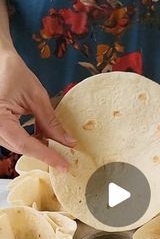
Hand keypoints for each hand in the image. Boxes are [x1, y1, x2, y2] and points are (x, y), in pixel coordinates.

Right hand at [0, 49, 75, 169]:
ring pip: (17, 146)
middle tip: (65, 159)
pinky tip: (43, 137)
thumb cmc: (12, 72)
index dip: (47, 156)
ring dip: (37, 147)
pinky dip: (29, 140)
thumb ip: (51, 122)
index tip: (64, 166)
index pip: (26, 145)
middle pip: (21, 148)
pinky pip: (14, 140)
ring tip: (56, 146)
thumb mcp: (36, 97)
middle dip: (44, 153)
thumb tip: (68, 142)